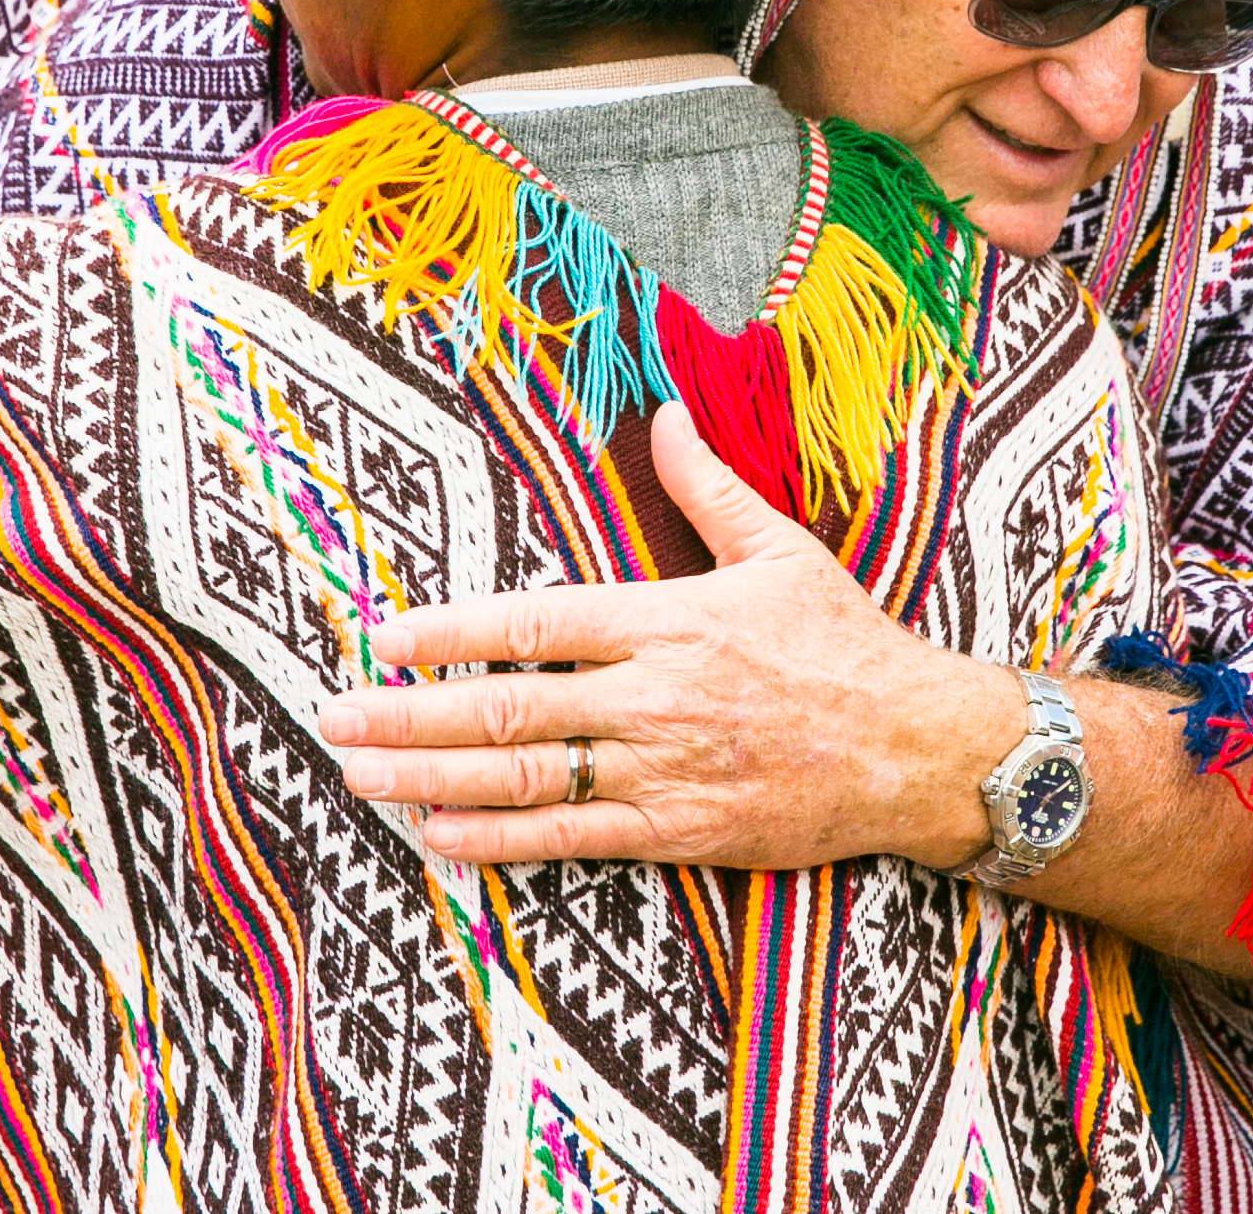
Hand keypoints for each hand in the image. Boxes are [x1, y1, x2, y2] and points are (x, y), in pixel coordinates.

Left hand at [315, 401, 1022, 867]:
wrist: (918, 748)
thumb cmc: (847, 643)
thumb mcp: (781, 550)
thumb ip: (708, 486)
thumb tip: (667, 412)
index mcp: (668, 620)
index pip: (535, 623)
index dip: (453, 633)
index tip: (385, 636)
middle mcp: (652, 697)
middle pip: (508, 709)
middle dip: (409, 716)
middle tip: (334, 717)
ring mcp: (661, 771)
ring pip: (524, 779)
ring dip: (432, 780)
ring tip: (361, 774)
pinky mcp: (677, 831)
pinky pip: (571, 839)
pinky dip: (500, 841)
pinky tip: (441, 838)